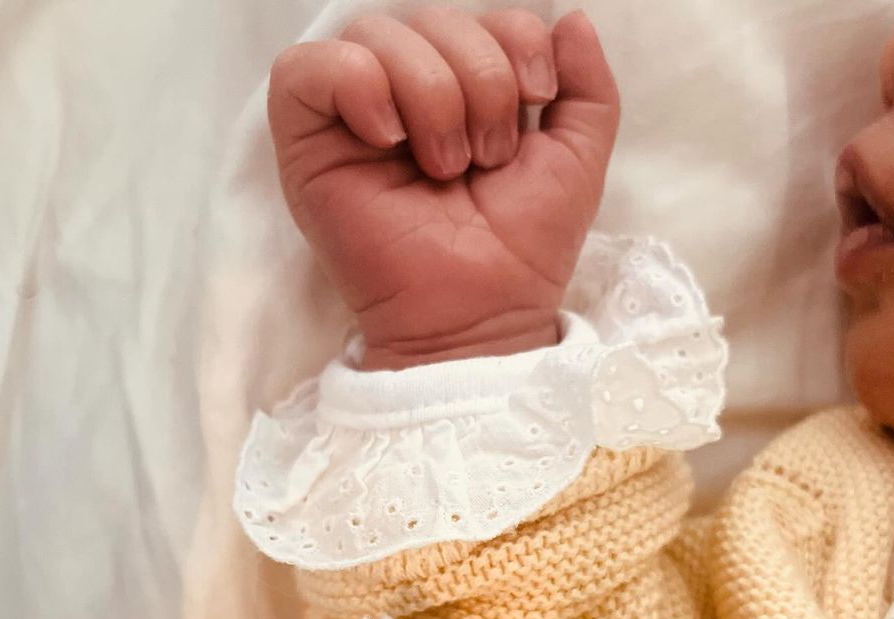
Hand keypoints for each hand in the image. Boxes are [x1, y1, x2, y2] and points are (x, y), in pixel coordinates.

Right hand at [267, 6, 619, 368]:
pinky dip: (356, 85)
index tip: (536, 100)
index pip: (479, 14)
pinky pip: (305, 68)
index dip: (513, 38)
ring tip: (445, 166)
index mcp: (463, 91)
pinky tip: (389, 137)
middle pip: (429, 15)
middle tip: (485, 158)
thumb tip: (571, 19)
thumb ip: (587, 88)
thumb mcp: (577, 160)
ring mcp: (353, 118)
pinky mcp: (306, 145)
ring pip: (375, 32)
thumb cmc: (524, 250)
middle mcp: (406, 95)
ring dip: (430, 93)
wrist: (482, 315)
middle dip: (478, 77)